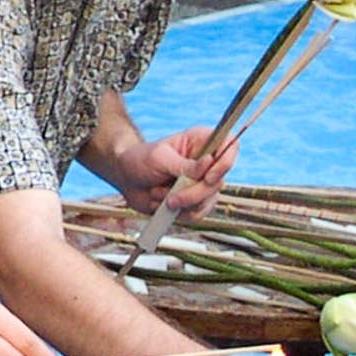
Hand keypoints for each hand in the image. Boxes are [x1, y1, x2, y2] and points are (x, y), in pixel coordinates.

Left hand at [113, 127, 237, 216]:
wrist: (125, 178)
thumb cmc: (140, 160)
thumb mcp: (159, 158)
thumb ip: (184, 165)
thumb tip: (208, 162)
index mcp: (202, 141)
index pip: (230, 146)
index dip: (225, 163)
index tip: (208, 176)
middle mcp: (208, 162)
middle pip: (219, 181)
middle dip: (193, 193)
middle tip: (171, 198)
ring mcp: (204, 183)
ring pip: (209, 201)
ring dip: (182, 203)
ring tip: (160, 197)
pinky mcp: (196, 200)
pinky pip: (198, 214)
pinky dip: (180, 214)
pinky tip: (164, 205)